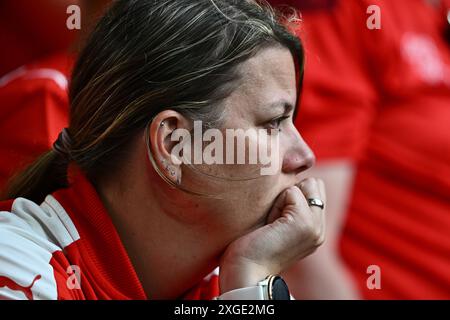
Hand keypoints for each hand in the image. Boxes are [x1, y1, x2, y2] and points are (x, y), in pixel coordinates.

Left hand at [219, 178, 325, 293]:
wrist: (245, 272)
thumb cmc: (251, 247)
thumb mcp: (276, 223)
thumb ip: (288, 206)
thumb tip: (289, 180)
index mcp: (316, 229)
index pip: (315, 189)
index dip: (292, 194)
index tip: (275, 219)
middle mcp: (320, 228)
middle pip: (313, 183)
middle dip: (291, 192)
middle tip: (273, 218)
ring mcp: (315, 226)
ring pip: (304, 185)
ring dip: (283, 198)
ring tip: (271, 222)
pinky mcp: (304, 222)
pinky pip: (292, 192)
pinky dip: (276, 203)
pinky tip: (269, 224)